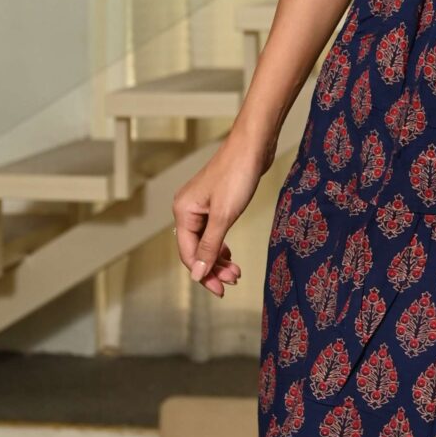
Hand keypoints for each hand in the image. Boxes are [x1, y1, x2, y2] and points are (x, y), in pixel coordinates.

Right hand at [172, 127, 272, 298]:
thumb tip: (197, 273)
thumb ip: (210, 246)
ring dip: (219, 259)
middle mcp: (187, 210)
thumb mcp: (224, 216)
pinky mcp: (214, 203)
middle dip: (213, 268)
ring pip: (205, 242)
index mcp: (183, 212)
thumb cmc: (237, 175)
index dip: (203, 274)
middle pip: (195, 250)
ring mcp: (201, 206)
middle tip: (233, 281)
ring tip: (236, 272)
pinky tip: (230, 255)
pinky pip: (213, 232)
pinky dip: (221, 245)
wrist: (252, 146)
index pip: (188, 253)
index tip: (220, 290)